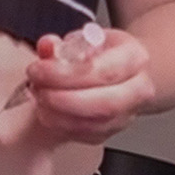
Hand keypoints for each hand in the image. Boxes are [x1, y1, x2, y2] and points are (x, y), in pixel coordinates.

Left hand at [26, 26, 155, 142]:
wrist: (128, 72)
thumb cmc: (106, 54)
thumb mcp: (88, 38)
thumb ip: (63, 44)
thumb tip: (47, 46)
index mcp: (135, 58)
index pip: (102, 71)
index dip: (65, 74)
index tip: (38, 70)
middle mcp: (138, 90)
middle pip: (103, 103)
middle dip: (62, 99)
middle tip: (37, 89)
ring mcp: (127, 115)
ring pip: (94, 125)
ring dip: (58, 115)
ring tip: (39, 99)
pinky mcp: (112, 132)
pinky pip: (86, 136)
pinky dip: (61, 126)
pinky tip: (47, 112)